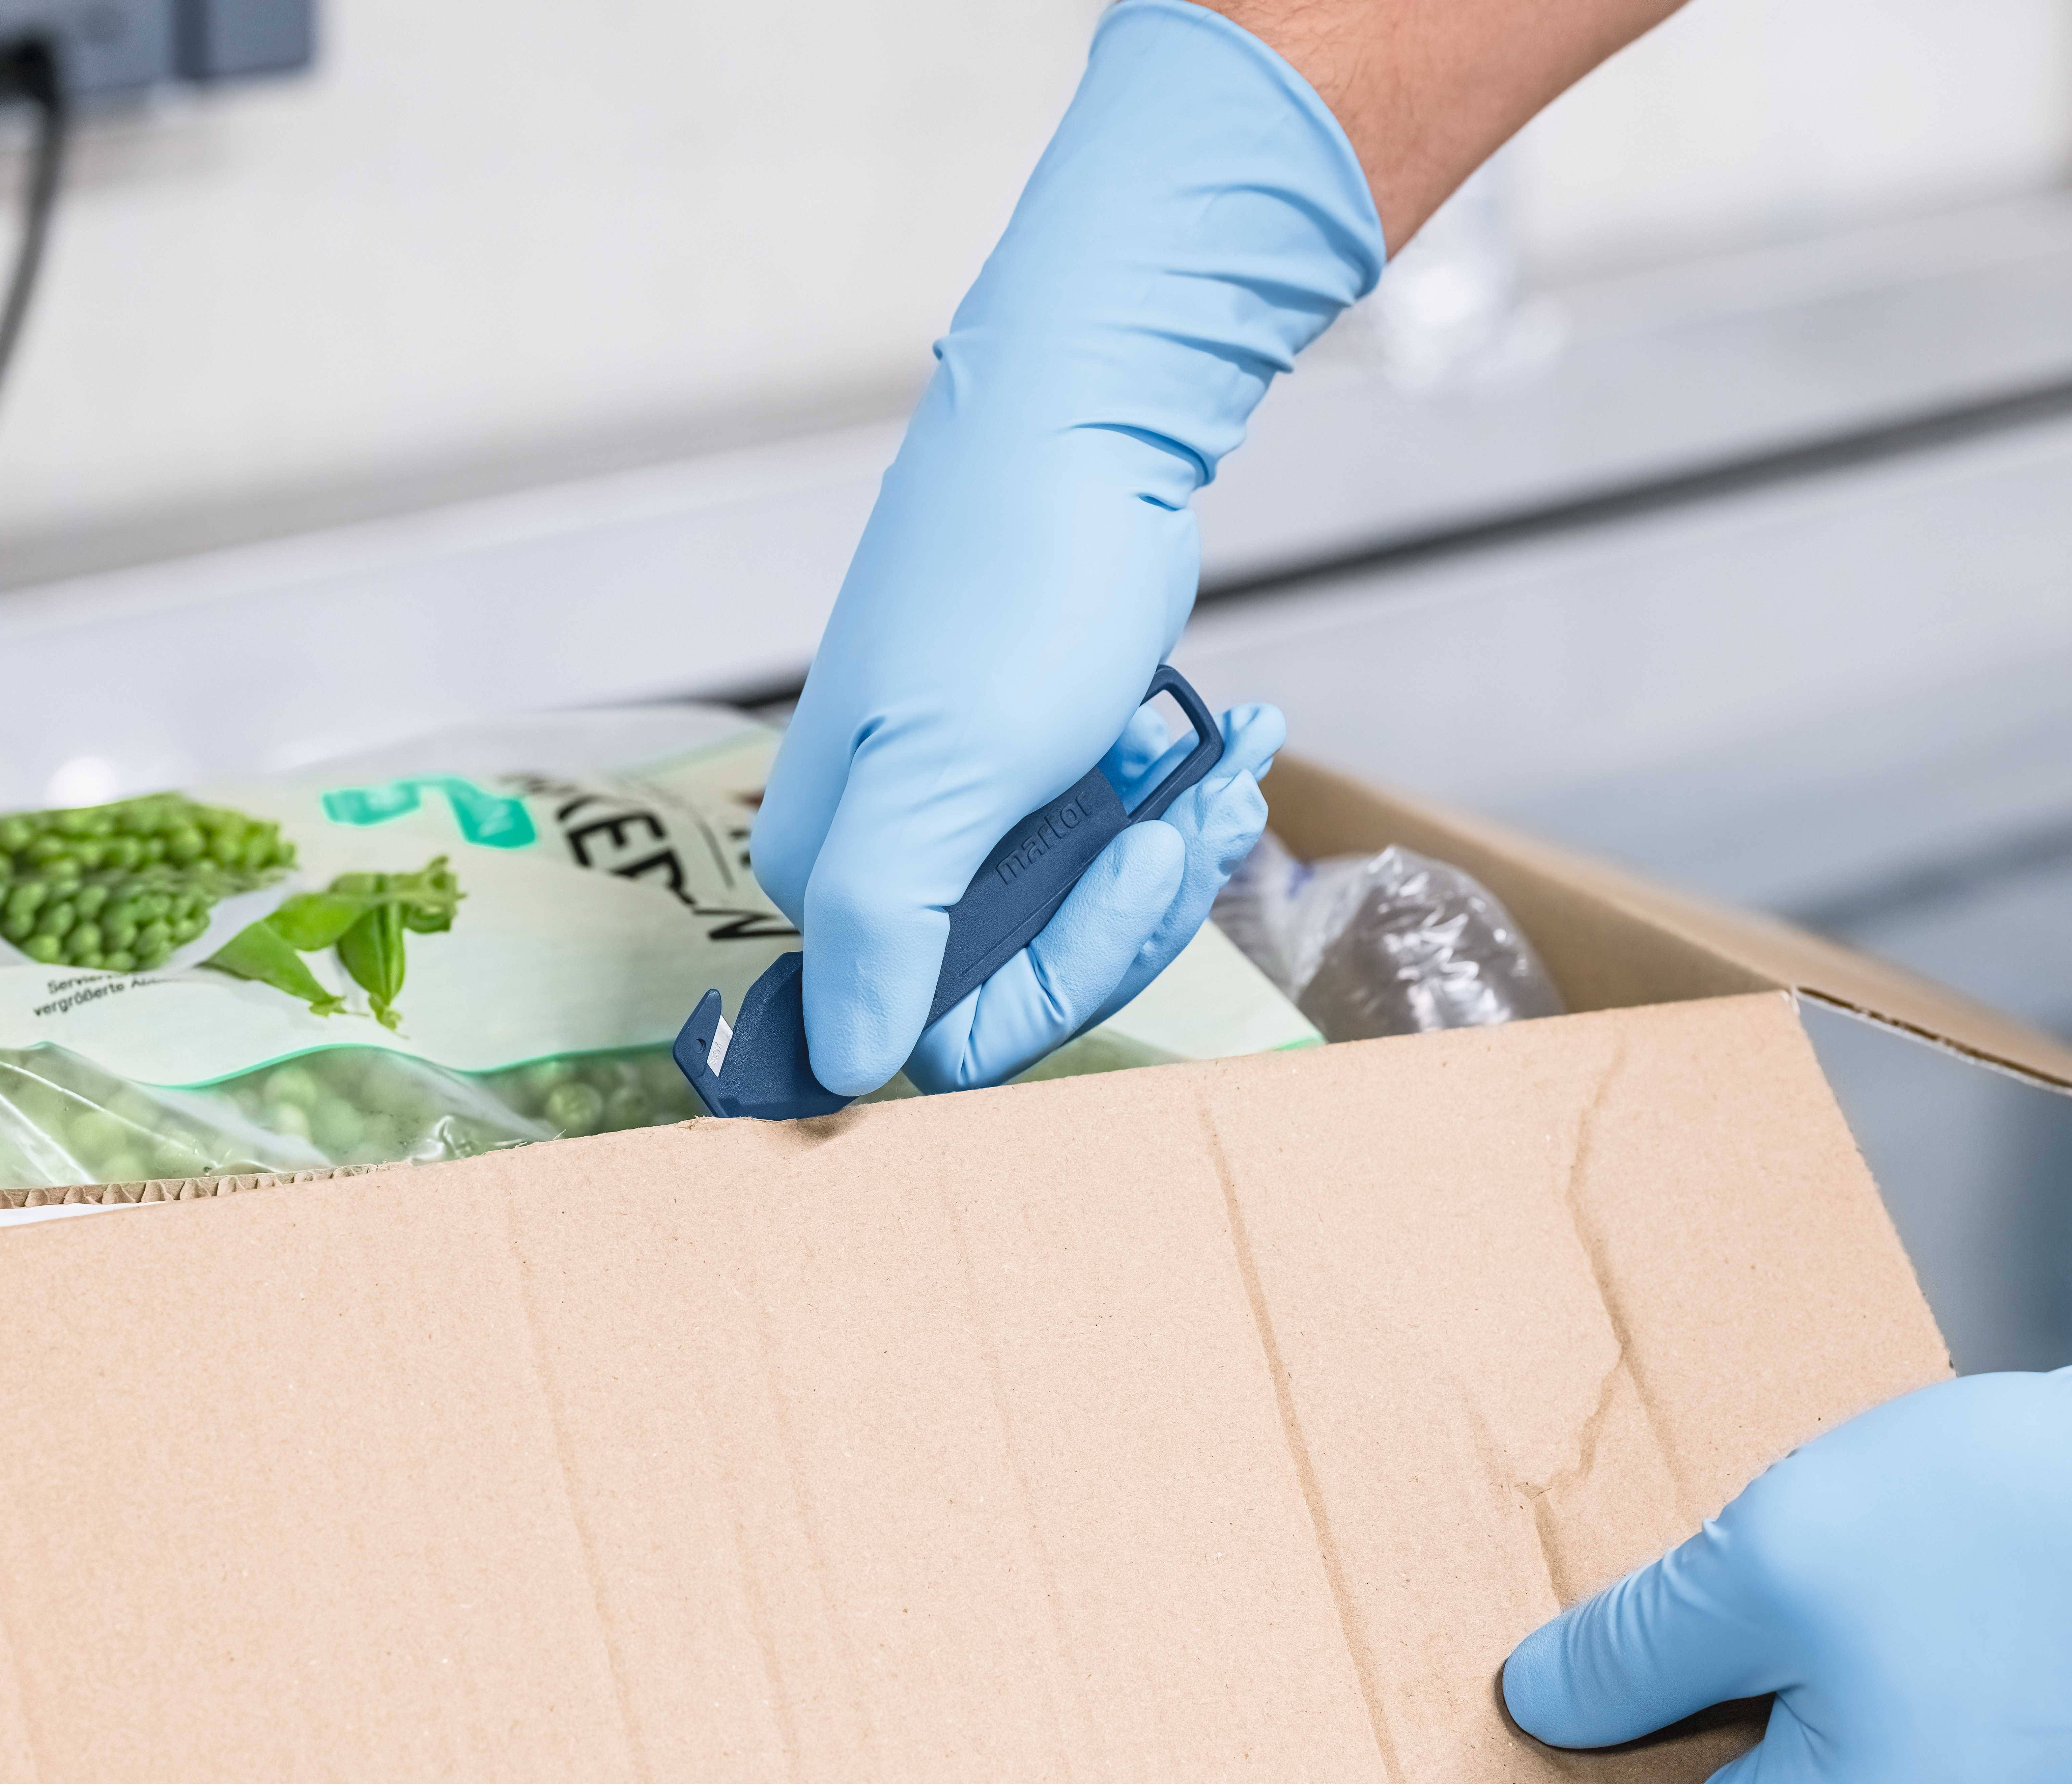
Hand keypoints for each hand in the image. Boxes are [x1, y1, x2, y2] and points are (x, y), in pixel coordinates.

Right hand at [749, 0, 1383, 1096]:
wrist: (1084, 426)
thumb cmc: (1015, 588)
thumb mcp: (944, 771)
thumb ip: (880, 926)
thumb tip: (848, 1069)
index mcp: (839, 867)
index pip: (949, 1025)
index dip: (1065, 975)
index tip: (1138, 874)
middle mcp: (884, 851)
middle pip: (1026, 972)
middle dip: (1139, 905)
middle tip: (1208, 814)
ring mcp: (959, 808)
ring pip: (1080, 910)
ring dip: (1177, 849)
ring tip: (1232, 768)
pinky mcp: (1027, 766)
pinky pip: (1107, 841)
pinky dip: (1181, 800)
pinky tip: (1232, 739)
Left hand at [1502, 1277, 2071, 1783]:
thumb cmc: (1999, 1526)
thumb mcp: (1762, 1566)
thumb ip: (1637, 1648)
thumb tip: (1542, 1702)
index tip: (1518, 1754)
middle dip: (1664, 1755)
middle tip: (1600, 1678)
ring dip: (1757, 1723)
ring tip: (1718, 1633)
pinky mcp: (2051, 1781)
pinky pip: (1904, 1765)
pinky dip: (1842, 1706)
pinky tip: (1830, 1628)